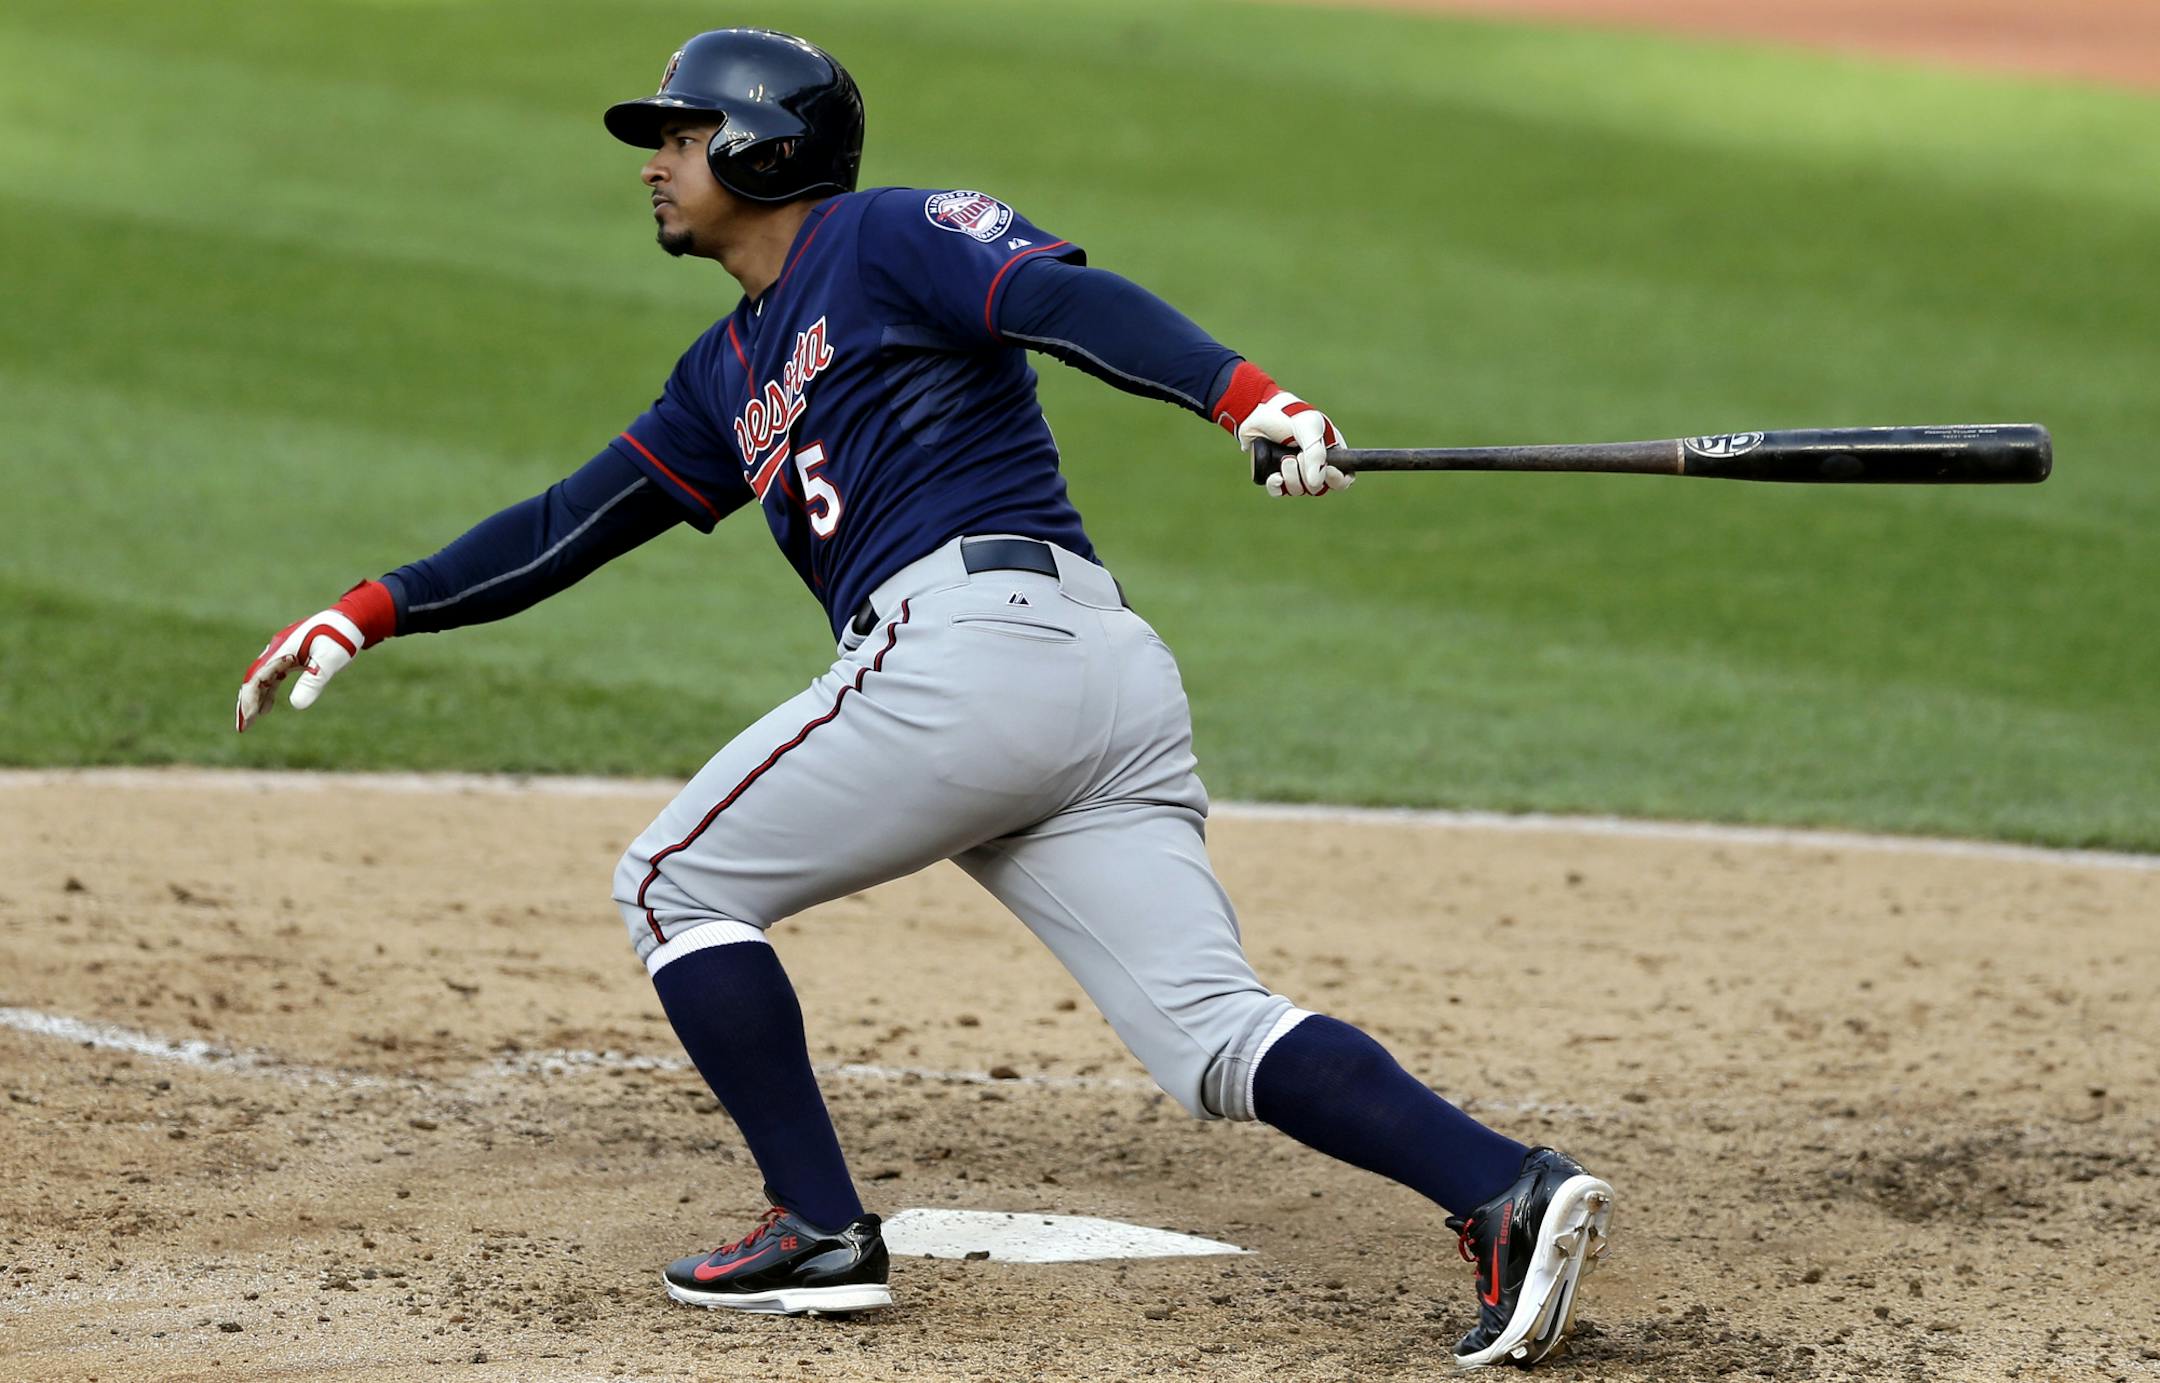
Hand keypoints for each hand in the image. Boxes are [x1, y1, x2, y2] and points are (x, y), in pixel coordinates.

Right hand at [234, 581, 396, 732]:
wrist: (350, 619)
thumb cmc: (341, 637)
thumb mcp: (329, 660)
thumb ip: (313, 681)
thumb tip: (296, 706)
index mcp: (282, 649)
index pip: (258, 677)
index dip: (250, 698)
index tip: (247, 719)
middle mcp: (278, 649)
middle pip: (254, 678)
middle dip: (246, 702)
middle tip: (242, 727)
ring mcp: (283, 652)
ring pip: (262, 679)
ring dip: (255, 699)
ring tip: (251, 721)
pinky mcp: (291, 656)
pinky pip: (273, 676)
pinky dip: (268, 692)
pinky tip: (266, 708)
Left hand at [1210, 361, 1349, 496]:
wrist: (1256, 410)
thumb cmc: (1288, 413)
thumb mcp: (1308, 427)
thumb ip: (1315, 454)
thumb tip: (1316, 483)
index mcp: (1330, 451)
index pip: (1344, 477)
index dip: (1337, 480)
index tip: (1327, 471)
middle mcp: (1313, 463)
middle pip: (1319, 488)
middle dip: (1308, 477)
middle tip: (1298, 456)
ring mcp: (1294, 470)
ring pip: (1299, 490)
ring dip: (1291, 478)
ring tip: (1284, 459)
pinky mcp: (1274, 473)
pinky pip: (1279, 491)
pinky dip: (1277, 486)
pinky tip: (1274, 476)